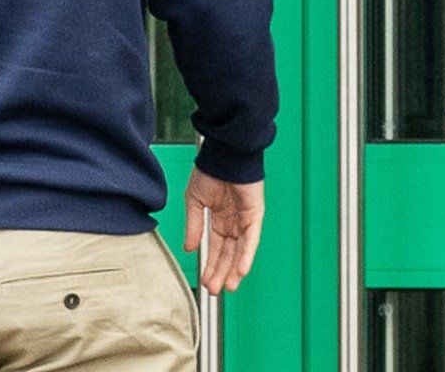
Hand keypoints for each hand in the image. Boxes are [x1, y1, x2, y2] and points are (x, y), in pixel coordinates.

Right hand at [182, 168, 263, 294]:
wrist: (224, 154)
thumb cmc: (210, 170)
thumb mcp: (195, 201)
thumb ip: (193, 226)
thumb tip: (189, 249)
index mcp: (218, 219)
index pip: (215, 248)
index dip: (210, 265)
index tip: (204, 282)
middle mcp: (233, 222)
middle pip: (228, 254)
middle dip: (221, 273)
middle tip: (214, 292)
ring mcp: (245, 220)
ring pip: (240, 251)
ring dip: (233, 269)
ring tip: (228, 287)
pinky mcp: (255, 215)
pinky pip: (251, 239)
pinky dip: (247, 254)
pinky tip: (241, 270)